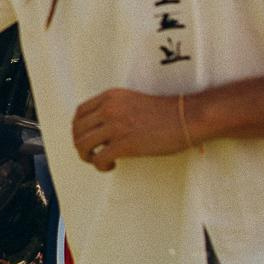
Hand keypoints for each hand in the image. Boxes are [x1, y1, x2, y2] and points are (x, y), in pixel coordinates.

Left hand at [71, 88, 192, 171]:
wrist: (186, 117)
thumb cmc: (166, 113)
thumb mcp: (133, 101)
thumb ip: (115, 109)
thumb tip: (100, 129)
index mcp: (110, 97)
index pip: (80, 112)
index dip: (78, 128)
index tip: (86, 138)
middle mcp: (109, 109)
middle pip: (77, 129)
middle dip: (80, 144)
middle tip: (91, 153)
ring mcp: (115, 126)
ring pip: (82, 144)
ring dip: (87, 156)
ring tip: (99, 161)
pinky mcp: (124, 144)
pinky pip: (98, 158)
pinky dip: (100, 166)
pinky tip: (112, 166)